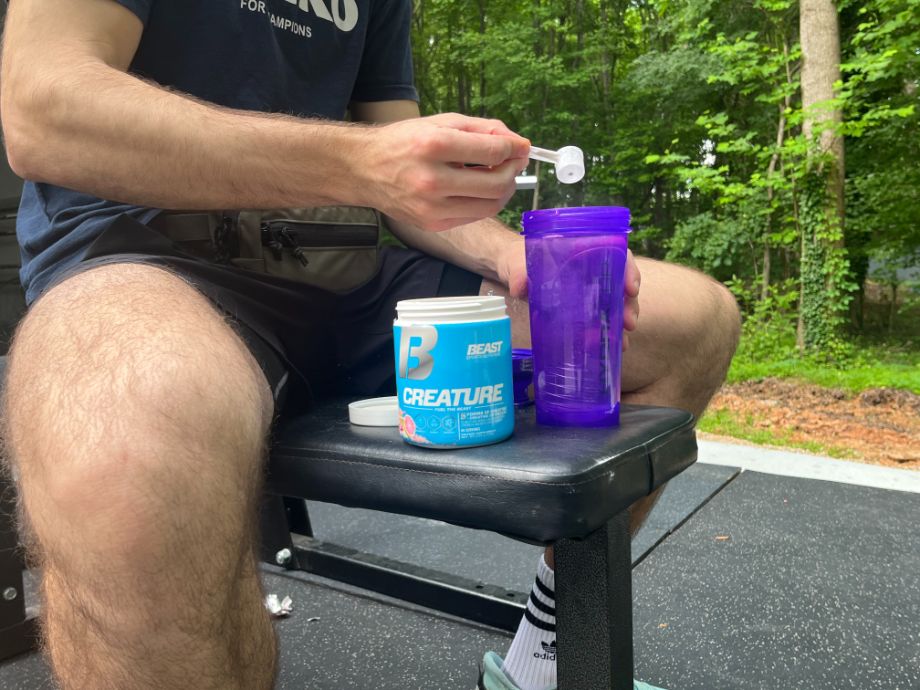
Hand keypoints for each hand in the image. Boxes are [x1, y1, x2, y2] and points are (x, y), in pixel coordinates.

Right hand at [361, 113, 529, 231]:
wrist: (363, 169)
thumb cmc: (403, 142)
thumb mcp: (441, 122)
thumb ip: (482, 129)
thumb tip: (518, 143)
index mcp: (434, 145)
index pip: (493, 152)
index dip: (514, 149)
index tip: (520, 147)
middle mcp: (432, 179)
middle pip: (497, 183)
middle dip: (513, 171)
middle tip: (512, 162)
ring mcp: (432, 207)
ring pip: (491, 204)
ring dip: (504, 189)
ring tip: (497, 175)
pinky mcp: (432, 224)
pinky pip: (474, 215)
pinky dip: (484, 202)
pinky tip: (477, 188)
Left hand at [499, 241, 640, 351]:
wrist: (511, 271)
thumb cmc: (519, 259)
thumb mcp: (517, 263)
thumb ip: (519, 272)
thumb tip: (520, 287)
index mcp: (583, 249)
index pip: (616, 253)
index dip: (629, 270)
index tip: (631, 289)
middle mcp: (592, 269)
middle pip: (621, 282)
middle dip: (629, 303)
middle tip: (629, 323)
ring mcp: (589, 289)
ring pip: (616, 302)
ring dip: (622, 322)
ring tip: (623, 342)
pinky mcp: (582, 307)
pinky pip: (601, 318)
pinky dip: (608, 332)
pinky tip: (612, 347)